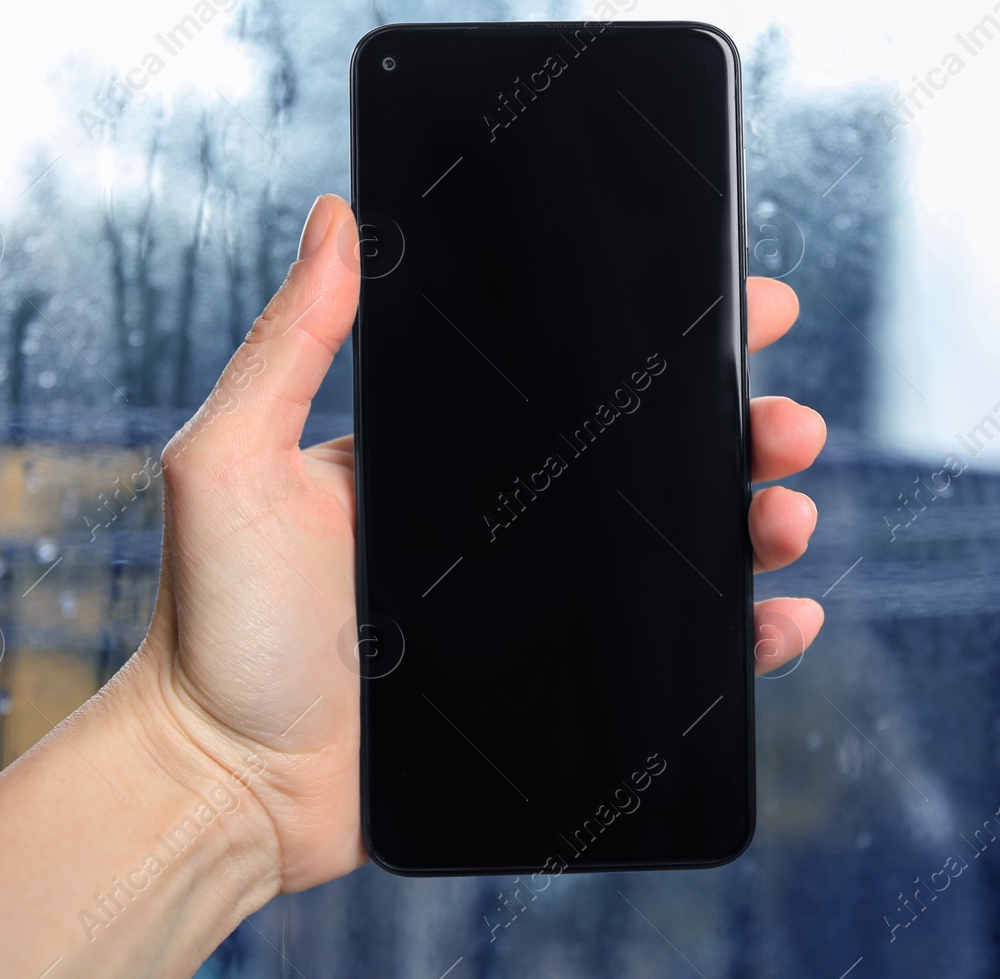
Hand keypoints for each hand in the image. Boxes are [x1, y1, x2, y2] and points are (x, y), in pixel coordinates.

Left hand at [129, 193, 827, 895]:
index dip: (664, 342)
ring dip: (753, 523)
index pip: (573, 381)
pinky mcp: (553, 689)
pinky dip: (737, 640)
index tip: (741, 305)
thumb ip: (286, 347)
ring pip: (675, 553)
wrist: (222, 784)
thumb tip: (332, 216)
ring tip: (788, 514)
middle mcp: (501, 522)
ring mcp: (535, 609)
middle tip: (788, 423)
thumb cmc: (210, 628)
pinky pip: (667, 658)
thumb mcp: (230, 464)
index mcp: (447, 456)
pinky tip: (779, 620)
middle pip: (650, 460)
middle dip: (739, 430)